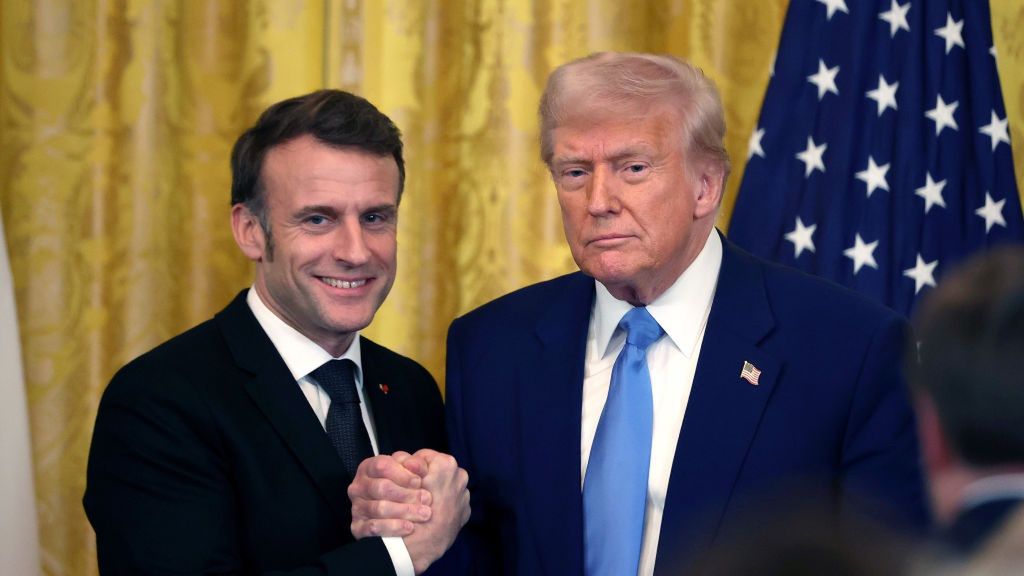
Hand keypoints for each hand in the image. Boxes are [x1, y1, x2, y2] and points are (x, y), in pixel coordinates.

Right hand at [349, 452, 432, 538]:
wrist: (422, 526)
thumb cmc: (417, 493)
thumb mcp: (422, 473)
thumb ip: (420, 463)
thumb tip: (412, 464)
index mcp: (371, 467)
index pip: (382, 466)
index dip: (403, 474)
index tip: (418, 482)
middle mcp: (360, 486)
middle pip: (381, 487)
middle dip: (407, 494)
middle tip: (426, 499)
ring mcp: (358, 507)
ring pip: (379, 508)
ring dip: (405, 511)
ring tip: (423, 514)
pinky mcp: (359, 528)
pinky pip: (373, 527)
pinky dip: (393, 527)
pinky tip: (409, 527)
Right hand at [402, 449, 469, 573]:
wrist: (422, 545)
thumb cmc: (410, 511)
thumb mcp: (405, 481)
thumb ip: (409, 465)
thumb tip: (410, 461)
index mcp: (446, 464)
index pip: (424, 456)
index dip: (411, 467)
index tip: (404, 477)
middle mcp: (460, 476)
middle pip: (437, 470)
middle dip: (425, 479)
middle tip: (412, 491)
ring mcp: (464, 495)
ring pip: (445, 486)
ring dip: (435, 492)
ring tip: (420, 504)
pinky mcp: (465, 511)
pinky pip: (452, 502)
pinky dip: (443, 505)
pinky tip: (430, 513)